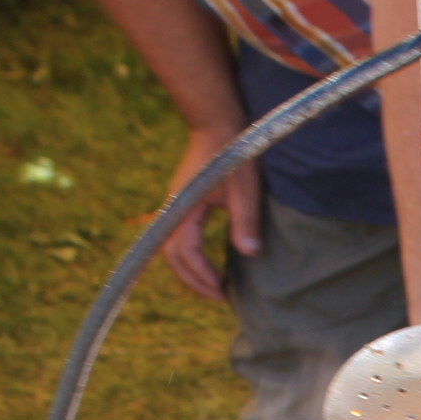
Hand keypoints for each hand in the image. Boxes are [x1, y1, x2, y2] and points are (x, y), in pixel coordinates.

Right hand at [161, 125, 260, 300]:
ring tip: (214, 284)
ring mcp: (175, 207)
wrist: (217, 124)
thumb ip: (246, 220)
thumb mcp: (245, 188)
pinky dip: (189, 256)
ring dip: (190, 270)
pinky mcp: (181, 204)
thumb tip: (250, 253)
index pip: (186, 251)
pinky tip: (209, 262)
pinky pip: (177, 237)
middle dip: (193, 280)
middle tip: (220, 295)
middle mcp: (173, 210)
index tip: (224, 290)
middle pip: (171, 256)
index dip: (203, 274)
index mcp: (185, 208)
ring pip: (171, 248)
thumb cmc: (234, 153)